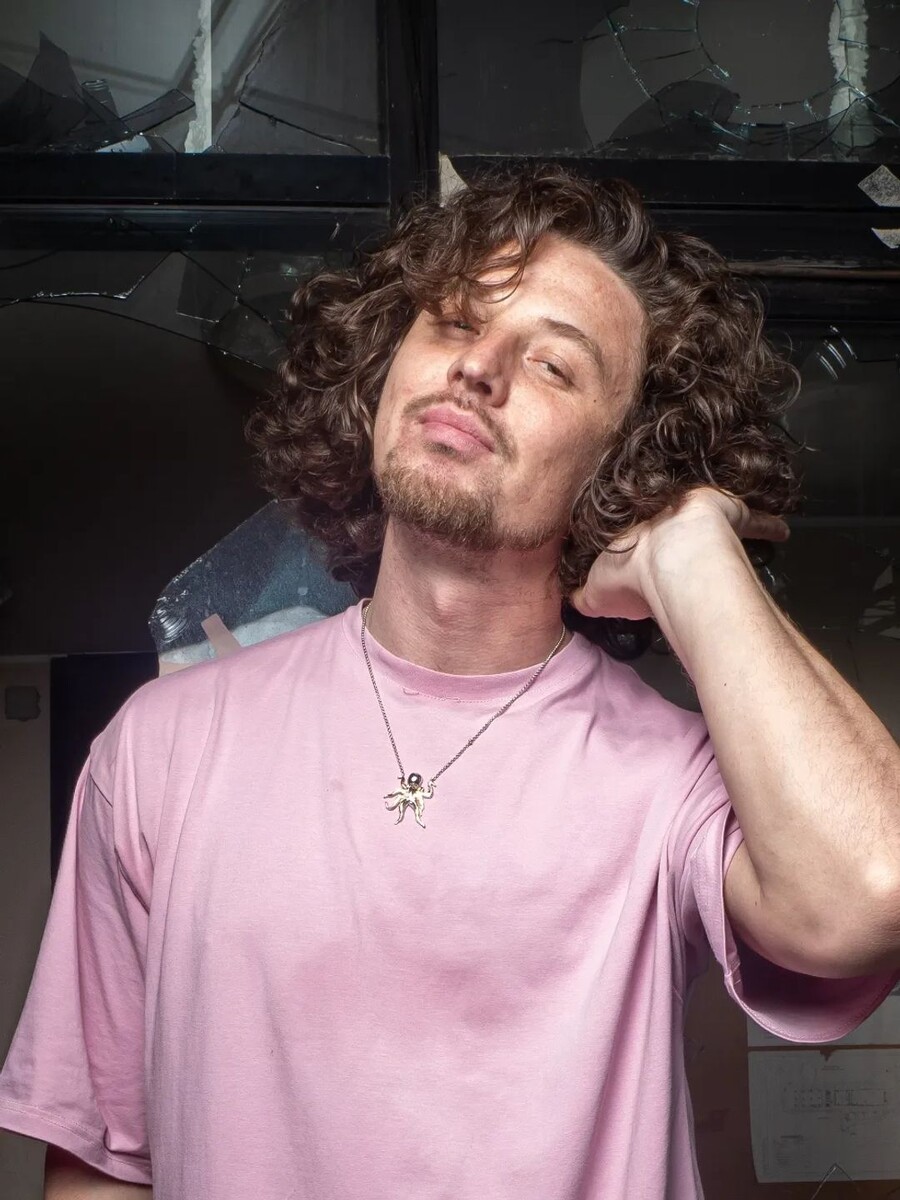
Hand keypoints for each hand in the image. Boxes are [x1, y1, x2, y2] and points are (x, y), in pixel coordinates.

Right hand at [569, 486, 789, 620]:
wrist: (663, 553)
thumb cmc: (628, 571)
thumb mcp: (597, 590)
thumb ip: (589, 595)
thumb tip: (578, 602)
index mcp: (633, 528)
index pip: (640, 532)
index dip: (646, 539)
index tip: (651, 544)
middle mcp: (666, 510)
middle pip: (677, 517)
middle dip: (685, 525)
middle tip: (694, 538)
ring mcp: (701, 509)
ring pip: (714, 515)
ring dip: (724, 525)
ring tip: (735, 535)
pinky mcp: (732, 513)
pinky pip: (754, 520)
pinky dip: (768, 525)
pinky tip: (781, 531)